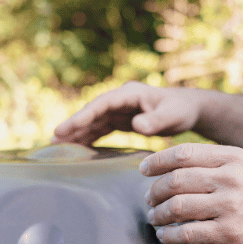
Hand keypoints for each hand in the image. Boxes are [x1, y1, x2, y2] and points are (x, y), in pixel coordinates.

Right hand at [53, 82, 202, 144]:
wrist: (189, 110)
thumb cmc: (181, 110)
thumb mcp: (173, 115)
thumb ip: (155, 121)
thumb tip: (137, 126)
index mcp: (129, 94)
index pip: (100, 105)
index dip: (82, 116)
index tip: (64, 128)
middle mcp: (121, 100)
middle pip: (92, 113)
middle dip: (73, 126)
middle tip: (53, 141)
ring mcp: (120, 110)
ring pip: (93, 121)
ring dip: (77, 133)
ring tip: (57, 147)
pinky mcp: (122, 121)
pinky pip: (101, 129)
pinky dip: (89, 138)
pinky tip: (77, 149)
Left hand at [141, 143, 242, 243]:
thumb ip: (218, 162)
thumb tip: (176, 164)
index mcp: (233, 158)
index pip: (183, 154)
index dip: (157, 161)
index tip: (144, 169)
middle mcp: (230, 178)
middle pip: (175, 180)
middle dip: (154, 191)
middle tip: (148, 200)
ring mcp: (230, 206)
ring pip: (177, 207)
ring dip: (159, 214)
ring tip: (155, 218)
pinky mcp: (229, 234)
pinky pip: (187, 233)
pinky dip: (170, 235)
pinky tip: (166, 235)